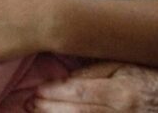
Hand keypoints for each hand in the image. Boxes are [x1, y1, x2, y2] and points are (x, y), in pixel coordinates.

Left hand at [33, 62, 157, 111]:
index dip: (55, 92)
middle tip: (29, 102)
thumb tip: (66, 79)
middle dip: (49, 108)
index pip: (80, 92)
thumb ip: (93, 71)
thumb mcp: (123, 66)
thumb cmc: (145, 77)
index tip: (37, 90)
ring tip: (35, 111)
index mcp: (121, 93)